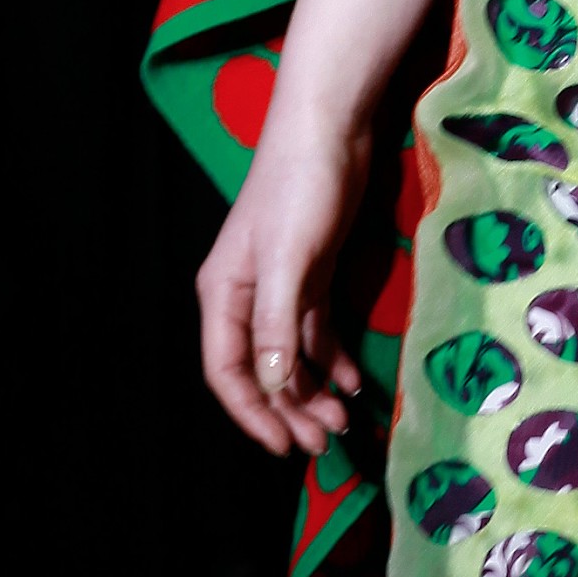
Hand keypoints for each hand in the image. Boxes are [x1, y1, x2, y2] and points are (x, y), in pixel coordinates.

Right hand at [200, 144, 368, 460]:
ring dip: (312, 390)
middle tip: (324, 443)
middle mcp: (247, 297)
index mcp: (225, 295)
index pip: (228, 371)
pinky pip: (314, 331)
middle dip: (289, 410)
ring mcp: (280, 287)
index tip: (282, 446)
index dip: (252, 413)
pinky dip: (330, 358)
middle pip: (261, 370)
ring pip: (290, 356)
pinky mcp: (311, 275)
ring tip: (343, 420)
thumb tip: (272, 385)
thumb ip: (277, 323)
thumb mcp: (289, 261)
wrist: (329, 130)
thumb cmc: (300, 189)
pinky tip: (352, 380)